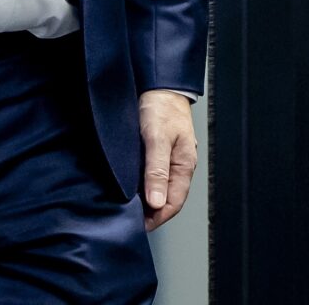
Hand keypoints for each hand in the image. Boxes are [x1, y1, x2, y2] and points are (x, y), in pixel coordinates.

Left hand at [138, 91, 197, 230]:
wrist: (158, 83)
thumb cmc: (162, 107)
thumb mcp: (157, 139)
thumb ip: (157, 170)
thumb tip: (155, 202)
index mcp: (184, 166)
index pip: (173, 203)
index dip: (156, 218)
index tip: (138, 226)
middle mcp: (177, 166)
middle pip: (165, 199)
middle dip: (149, 213)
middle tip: (128, 219)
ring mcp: (167, 160)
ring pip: (157, 188)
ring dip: (143, 199)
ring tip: (124, 206)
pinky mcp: (156, 152)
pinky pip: (150, 176)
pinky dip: (140, 185)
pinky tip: (127, 186)